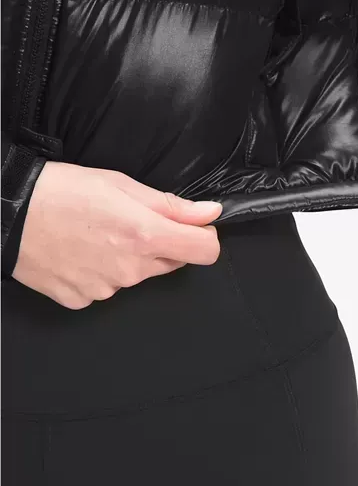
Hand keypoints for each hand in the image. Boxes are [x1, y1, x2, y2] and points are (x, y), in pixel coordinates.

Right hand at [12, 161, 222, 309]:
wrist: (9, 214)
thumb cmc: (64, 191)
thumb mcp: (122, 185)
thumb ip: (171, 205)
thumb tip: (210, 214)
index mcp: (145, 235)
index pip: (205, 251)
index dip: (205, 236)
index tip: (193, 225)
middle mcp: (130, 269)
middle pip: (172, 262)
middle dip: (163, 242)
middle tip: (131, 220)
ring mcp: (105, 289)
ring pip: (138, 274)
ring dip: (130, 257)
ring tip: (99, 233)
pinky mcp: (82, 300)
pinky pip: (108, 287)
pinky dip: (102, 271)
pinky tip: (82, 251)